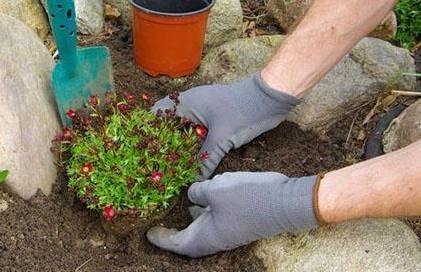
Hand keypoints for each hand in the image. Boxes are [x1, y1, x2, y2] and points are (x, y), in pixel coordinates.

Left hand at [147, 171, 319, 257]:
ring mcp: (229, 231)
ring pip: (203, 228)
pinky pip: (215, 219)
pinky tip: (202, 196)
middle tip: (161, 220)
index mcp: (206, 236)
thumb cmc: (247, 198)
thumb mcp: (215, 189)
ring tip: (178, 206)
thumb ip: (197, 192)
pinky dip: (205, 211)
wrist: (285, 202)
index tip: (148, 233)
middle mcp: (216, 237)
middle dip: (174, 231)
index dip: (161, 238)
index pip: (177, 243)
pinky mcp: (239, 221)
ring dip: (190, 220)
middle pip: (189, 239)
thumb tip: (191, 195)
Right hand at [153, 73, 300, 179]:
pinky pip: (198, 133)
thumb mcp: (223, 137)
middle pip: (169, 123)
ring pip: (184, 129)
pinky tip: (192, 160)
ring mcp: (204, 112)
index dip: (147, 129)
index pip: (157, 113)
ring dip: (179, 144)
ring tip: (170, 165)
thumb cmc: (243, 110)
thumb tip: (194, 181)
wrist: (270, 98)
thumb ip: (206, 159)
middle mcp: (192, 105)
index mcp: (187, 102)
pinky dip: (194, 144)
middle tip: (154, 161)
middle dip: (162, 141)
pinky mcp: (215, 119)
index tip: (141, 147)